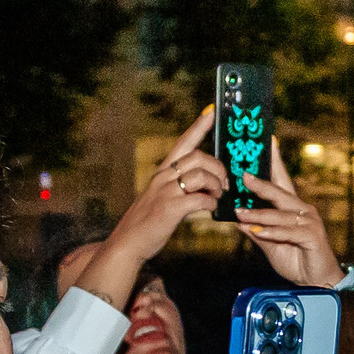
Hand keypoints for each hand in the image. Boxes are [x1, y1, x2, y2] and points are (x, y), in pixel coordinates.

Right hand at [69, 110, 224, 310]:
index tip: (213, 110)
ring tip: (218, 196)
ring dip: (216, 185)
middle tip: (225, 183)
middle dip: (218, 167)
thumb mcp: (161, 197)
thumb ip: (180, 186)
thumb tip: (206, 183)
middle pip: (198, 156)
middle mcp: (163, 177)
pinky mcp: (170, 209)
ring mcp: (165, 192)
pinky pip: (200, 198)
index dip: (199, 126)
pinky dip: (211, 202)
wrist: (128, 243)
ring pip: (201, 175)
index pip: (183, 142)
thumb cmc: (148, 222)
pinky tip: (211, 208)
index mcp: (163, 172)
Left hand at [239, 139, 350, 288]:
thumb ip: (256, 230)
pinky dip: (274, 232)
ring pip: (280, 215)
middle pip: (280, 193)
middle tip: (244, 175)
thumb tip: (237, 219)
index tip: (267, 144)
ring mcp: (309, 222)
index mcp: (292, 208)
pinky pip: (289, 232)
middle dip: (261, 184)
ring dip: (259, 215)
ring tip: (240, 214)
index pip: (281, 181)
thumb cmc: (295, 259)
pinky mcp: (313, 237)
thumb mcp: (270, 244)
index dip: (274, 163)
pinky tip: (259, 233)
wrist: (316, 282)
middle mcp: (303, 210)